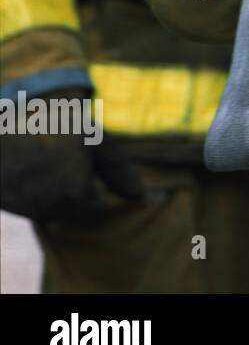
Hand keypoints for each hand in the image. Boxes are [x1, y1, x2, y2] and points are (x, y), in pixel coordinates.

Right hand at [0, 92, 144, 226]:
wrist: (3, 128)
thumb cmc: (54, 128)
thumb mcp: (94, 139)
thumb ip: (118, 169)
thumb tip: (140, 197)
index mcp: (76, 194)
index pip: (97, 214)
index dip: (98, 196)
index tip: (92, 177)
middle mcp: (51, 208)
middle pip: (76, 216)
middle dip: (78, 197)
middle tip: (69, 168)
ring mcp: (28, 208)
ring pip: (54, 213)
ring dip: (57, 197)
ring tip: (52, 166)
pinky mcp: (10, 205)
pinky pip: (32, 207)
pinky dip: (37, 195)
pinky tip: (35, 172)